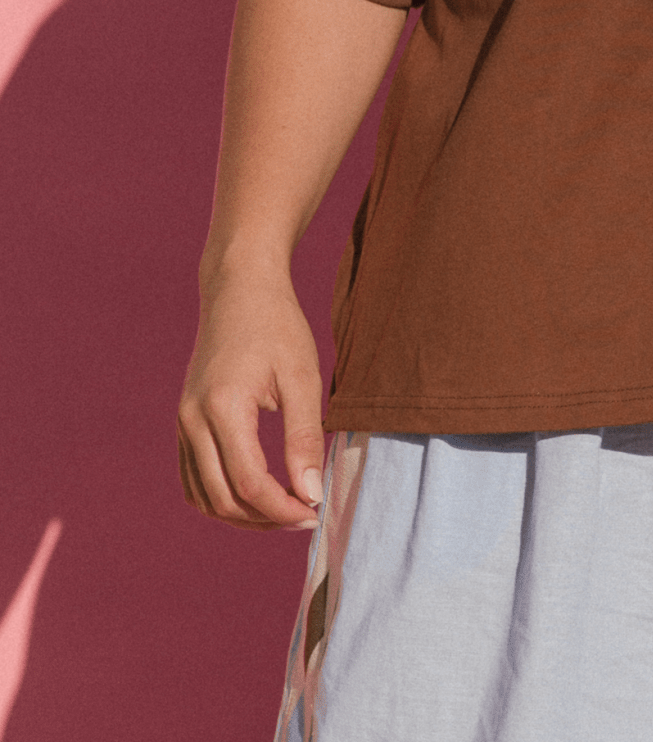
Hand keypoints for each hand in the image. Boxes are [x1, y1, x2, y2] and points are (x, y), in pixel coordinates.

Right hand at [177, 258, 326, 530]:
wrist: (239, 289)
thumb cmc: (277, 326)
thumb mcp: (302, 376)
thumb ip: (304, 437)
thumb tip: (310, 494)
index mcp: (222, 408)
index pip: (249, 484)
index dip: (283, 508)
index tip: (315, 512)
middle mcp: (192, 421)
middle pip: (222, 499)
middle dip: (265, 518)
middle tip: (306, 515)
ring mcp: (182, 423)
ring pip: (204, 497)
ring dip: (243, 515)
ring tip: (285, 510)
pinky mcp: (183, 423)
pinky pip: (194, 480)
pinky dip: (223, 498)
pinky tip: (258, 494)